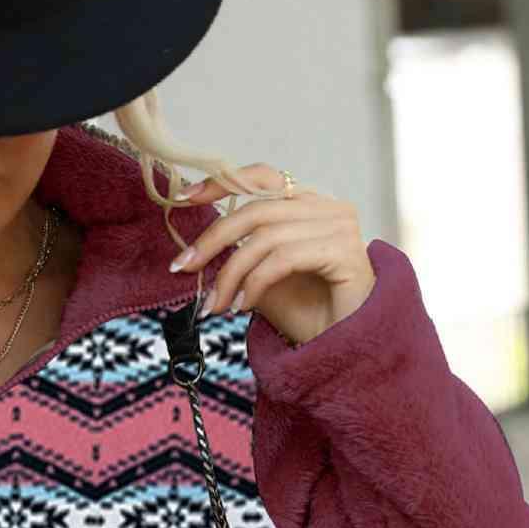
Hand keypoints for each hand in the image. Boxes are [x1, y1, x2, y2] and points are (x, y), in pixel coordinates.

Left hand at [168, 164, 376, 344]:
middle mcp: (327, 208)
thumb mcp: (262, 280)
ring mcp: (339, 226)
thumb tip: (197, 250)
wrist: (344, 348)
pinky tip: (243, 306)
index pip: (262, 179)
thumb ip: (239, 256)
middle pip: (256, 210)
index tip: (184, 197)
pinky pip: (284, 258)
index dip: (221, 183)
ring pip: (265, 238)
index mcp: (309, 205)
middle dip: (213, 240)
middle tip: (184, 267)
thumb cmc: (308, 314)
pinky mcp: (344, 250)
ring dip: (231, 274)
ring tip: (216, 304)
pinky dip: (255, 282)